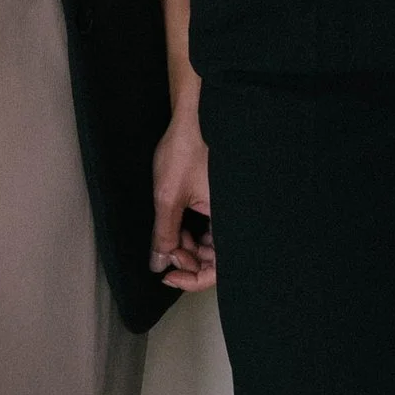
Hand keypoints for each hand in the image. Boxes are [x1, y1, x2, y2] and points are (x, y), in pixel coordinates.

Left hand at [152, 94, 216, 290]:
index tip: (169, 276)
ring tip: (169, 237)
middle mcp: (235, 215)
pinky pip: (211, 227)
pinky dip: (193, 232)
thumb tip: (159, 264)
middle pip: (216, 258)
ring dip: (189, 247)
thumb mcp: (168, 196)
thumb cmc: (186, 148)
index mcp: (229, 217)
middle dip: (188, 260)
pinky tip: (177, 226)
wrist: (193, 115)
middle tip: (165, 252)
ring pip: (213, 244)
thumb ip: (164, 234)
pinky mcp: (221, 199)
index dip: (193, 279)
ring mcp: (228, 208)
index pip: (219, 268)